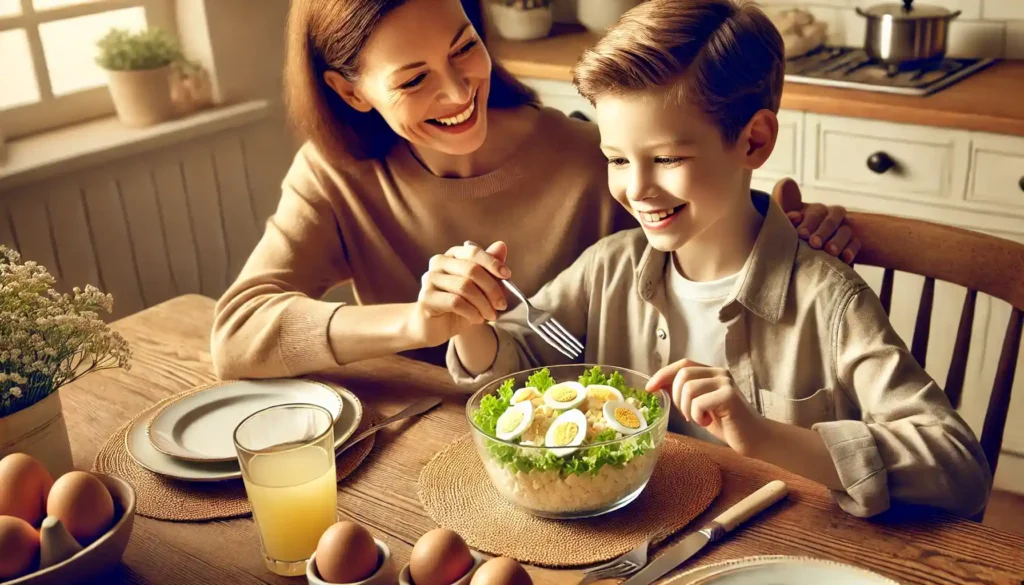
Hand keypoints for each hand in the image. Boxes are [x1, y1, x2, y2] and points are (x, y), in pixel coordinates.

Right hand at [412, 241, 509, 346]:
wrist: (435, 327)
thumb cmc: (459, 306)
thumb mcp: (479, 288)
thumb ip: (489, 268)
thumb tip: (501, 245)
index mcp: (452, 255)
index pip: (473, 252)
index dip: (492, 262)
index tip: (507, 275)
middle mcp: (438, 262)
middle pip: (471, 270)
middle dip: (492, 288)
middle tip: (502, 305)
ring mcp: (430, 278)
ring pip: (464, 287)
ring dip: (483, 304)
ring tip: (491, 315)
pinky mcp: (426, 297)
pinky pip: (455, 302)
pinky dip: (472, 312)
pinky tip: (477, 319)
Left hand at [647, 359, 765, 455]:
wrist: (753, 438)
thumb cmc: (726, 423)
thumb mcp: (699, 406)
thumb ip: (683, 393)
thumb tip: (658, 385)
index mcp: (712, 373)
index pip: (683, 365)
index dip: (663, 374)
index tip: (650, 388)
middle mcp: (719, 373)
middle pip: (683, 375)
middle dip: (677, 397)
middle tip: (689, 414)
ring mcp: (726, 383)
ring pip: (689, 388)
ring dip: (688, 409)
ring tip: (699, 419)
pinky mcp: (729, 396)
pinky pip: (699, 402)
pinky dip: (698, 415)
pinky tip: (708, 422)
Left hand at [772, 177, 860, 263]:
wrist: (805, 257)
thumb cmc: (792, 237)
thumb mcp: (786, 224)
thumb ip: (785, 209)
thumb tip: (788, 196)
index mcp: (814, 211)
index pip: (814, 213)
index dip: (808, 222)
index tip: (801, 234)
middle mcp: (830, 217)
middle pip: (831, 220)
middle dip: (822, 232)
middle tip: (814, 243)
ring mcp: (843, 229)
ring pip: (845, 231)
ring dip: (837, 241)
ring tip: (829, 252)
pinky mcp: (852, 243)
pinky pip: (855, 243)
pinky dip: (851, 250)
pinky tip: (845, 258)